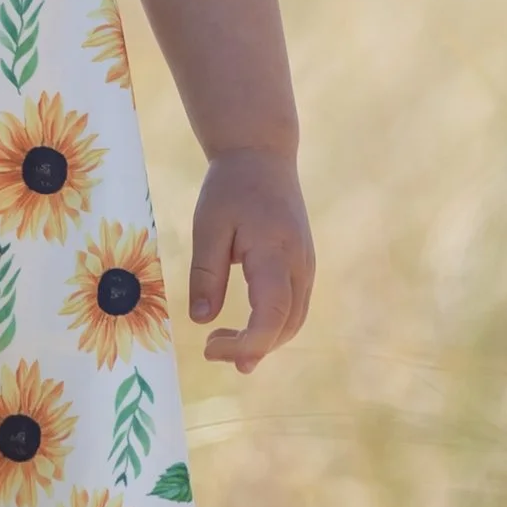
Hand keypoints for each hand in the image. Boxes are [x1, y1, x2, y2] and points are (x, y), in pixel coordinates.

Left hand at [188, 148, 313, 371]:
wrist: (262, 156)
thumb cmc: (230, 187)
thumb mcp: (208, 227)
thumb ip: (206, 273)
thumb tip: (201, 320)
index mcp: (275, 253)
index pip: (272, 315)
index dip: (247, 343)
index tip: (210, 348)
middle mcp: (299, 265)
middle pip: (285, 325)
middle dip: (251, 348)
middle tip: (210, 350)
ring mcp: (306, 266)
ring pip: (293, 321)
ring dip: (262, 341)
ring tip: (222, 344)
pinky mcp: (302, 266)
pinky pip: (293, 307)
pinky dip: (271, 326)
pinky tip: (243, 330)